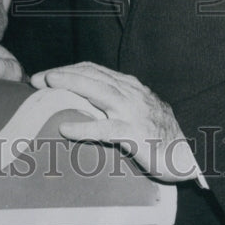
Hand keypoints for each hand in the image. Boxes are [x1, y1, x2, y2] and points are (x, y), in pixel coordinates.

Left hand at [31, 62, 199, 182]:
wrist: (187, 155)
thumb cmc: (159, 135)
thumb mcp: (136, 111)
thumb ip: (115, 103)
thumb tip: (83, 102)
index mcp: (129, 87)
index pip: (94, 69)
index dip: (69, 69)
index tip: (46, 75)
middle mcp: (131, 94)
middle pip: (93, 75)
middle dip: (63, 73)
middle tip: (37, 78)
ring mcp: (134, 112)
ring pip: (99, 92)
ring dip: (72, 85)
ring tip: (49, 85)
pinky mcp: (136, 134)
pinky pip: (106, 129)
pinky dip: (84, 127)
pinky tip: (66, 129)